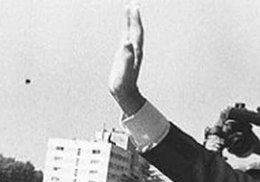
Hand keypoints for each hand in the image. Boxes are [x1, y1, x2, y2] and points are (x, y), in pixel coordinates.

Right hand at [109, 1, 146, 115]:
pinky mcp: (125, 56)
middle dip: (134, 17)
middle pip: (135, 30)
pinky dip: (125, 31)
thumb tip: (127, 44)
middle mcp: (134, 50)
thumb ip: (126, 59)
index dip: (134, 20)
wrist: (125, 94)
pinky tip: (124, 29)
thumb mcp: (124, 73)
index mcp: (134, 52)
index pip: (136, 32)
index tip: (133, 7)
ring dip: (131, 22)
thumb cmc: (124, 86)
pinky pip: (126, 39)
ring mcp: (130, 53)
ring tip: (129, 10)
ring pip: (132, 33)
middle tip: (132, 4)